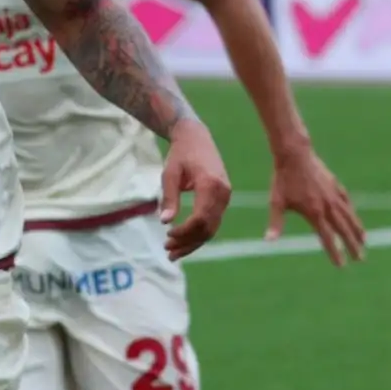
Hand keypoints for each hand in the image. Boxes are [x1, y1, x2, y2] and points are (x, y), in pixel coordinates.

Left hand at [159, 119, 230, 259]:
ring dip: (193, 242)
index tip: (167, 235)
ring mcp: (225, 197)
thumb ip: (169, 197)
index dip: (184, 232)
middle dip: (188, 242)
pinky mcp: (223, 199)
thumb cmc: (180, 154)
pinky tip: (184, 241)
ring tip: (173, 252)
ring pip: (212, 228)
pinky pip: (213, 222)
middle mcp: (223, 193)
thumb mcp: (169, 174)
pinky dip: (199, 234)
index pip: (200, 218)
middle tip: (167, 251)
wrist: (196, 138)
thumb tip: (165, 222)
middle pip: (208, 228)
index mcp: (211, 185)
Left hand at [267, 146, 365, 265]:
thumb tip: (269, 241)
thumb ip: (275, 223)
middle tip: (360, 259)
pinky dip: (352, 212)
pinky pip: (347, 202)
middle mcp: (328, 206)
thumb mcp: (276, 202)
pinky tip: (353, 218)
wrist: (295, 155)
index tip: (341, 265)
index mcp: (314, 213)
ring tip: (365, 241)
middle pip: (343, 230)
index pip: (327, 238)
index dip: (334, 252)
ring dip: (357, 230)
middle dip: (352, 246)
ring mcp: (334, 195)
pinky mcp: (335, 185)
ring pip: (350, 216)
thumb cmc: (283, 180)